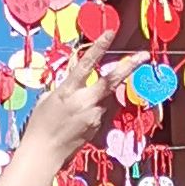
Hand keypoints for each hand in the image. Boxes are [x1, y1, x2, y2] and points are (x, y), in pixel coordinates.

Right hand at [0, 39, 131, 185]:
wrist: (44, 152)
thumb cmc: (40, 123)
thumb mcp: (48, 98)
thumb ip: (66, 82)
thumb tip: (76, 67)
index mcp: (68, 91)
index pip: (87, 65)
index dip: (99, 47)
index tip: (110, 33)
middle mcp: (85, 102)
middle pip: (112, 80)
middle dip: (129, 66)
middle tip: (144, 55)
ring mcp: (94, 115)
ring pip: (106, 97)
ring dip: (101, 93)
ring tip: (80, 107)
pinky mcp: (98, 126)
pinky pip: (101, 111)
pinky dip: (94, 108)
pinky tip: (79, 119)